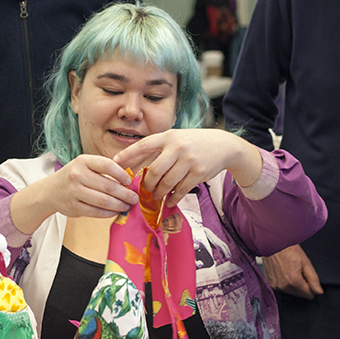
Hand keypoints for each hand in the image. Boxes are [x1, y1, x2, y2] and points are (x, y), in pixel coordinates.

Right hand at [9, 154, 137, 233]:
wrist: (50, 191)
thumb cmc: (73, 177)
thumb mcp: (84, 165)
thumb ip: (103, 169)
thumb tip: (128, 179)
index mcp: (82, 161)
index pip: (107, 165)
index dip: (122, 174)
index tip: (129, 181)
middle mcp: (77, 175)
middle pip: (108, 186)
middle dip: (125, 193)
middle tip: (134, 198)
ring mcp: (74, 192)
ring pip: (103, 201)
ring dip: (119, 205)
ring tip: (127, 206)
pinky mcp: (73, 206)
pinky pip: (96, 212)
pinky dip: (109, 213)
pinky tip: (115, 211)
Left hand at [113, 128, 263, 203]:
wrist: (224, 146)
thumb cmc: (194, 143)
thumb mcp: (176, 139)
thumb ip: (158, 149)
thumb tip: (136, 167)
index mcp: (168, 136)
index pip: (143, 145)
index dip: (127, 155)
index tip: (114, 163)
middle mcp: (177, 147)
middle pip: (154, 171)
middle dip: (147, 184)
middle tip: (146, 190)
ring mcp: (189, 160)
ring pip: (167, 183)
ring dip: (159, 193)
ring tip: (157, 196)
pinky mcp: (198, 173)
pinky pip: (181, 190)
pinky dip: (173, 198)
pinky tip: (170, 201)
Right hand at [263, 244, 323, 298]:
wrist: (273, 243)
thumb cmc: (288, 249)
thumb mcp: (306, 262)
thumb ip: (313, 279)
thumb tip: (318, 291)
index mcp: (294, 282)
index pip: (309, 295)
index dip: (312, 287)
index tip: (308, 278)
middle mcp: (283, 286)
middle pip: (299, 294)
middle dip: (302, 285)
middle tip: (298, 271)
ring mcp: (275, 285)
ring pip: (290, 291)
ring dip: (292, 284)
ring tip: (290, 270)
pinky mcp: (270, 283)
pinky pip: (281, 288)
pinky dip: (284, 282)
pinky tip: (283, 271)